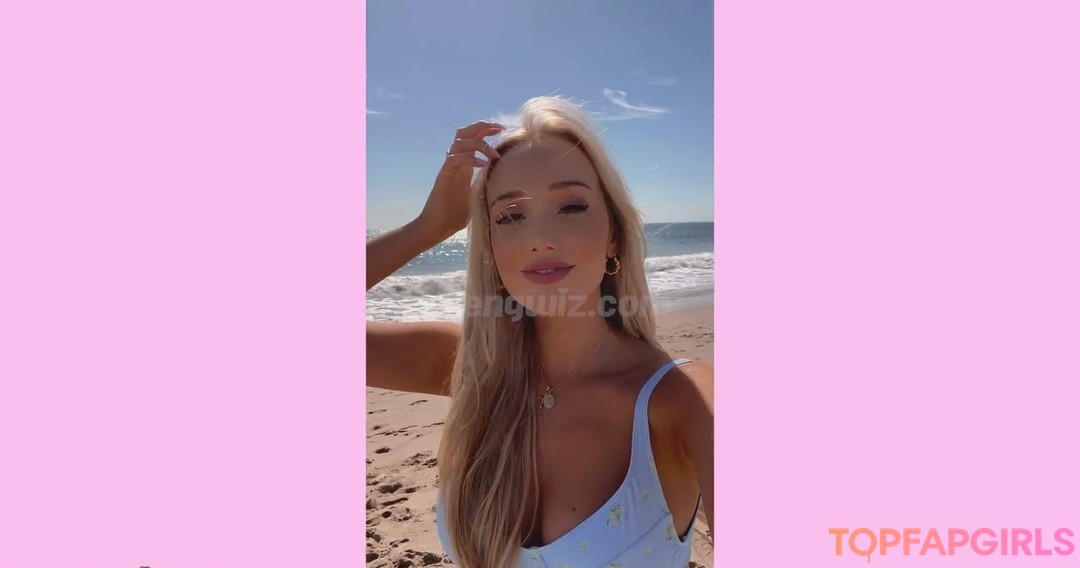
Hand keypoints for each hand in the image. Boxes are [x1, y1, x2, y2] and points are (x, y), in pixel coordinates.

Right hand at [417, 121, 502, 240]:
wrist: (437, 226)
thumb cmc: (457, 215)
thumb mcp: (479, 195)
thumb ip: (488, 184)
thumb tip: (508, 182)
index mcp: (464, 164)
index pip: (472, 137)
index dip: (485, 129)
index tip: (502, 128)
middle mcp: (456, 162)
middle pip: (463, 133)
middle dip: (481, 126)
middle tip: (498, 128)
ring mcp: (448, 168)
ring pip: (459, 143)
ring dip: (479, 144)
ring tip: (494, 155)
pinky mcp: (443, 176)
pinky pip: (454, 159)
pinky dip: (469, 158)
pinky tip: (482, 164)